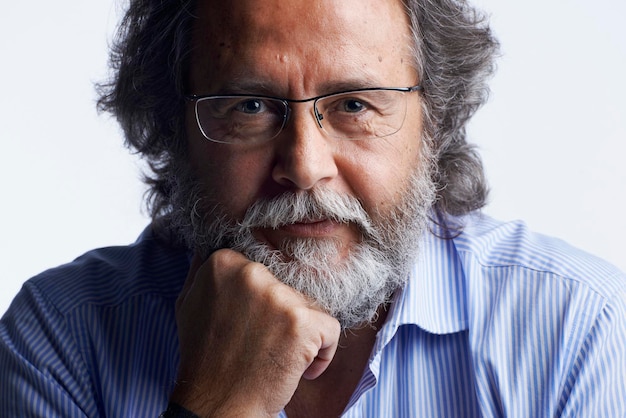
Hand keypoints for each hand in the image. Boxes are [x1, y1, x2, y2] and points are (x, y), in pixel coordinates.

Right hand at [170, 249, 340, 416]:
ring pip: (310, 306)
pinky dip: (323, 353)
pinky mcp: (302, 322)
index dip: (262, 302)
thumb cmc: (205, 358)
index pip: (265, 269)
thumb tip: (214, 248)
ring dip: (300, 334)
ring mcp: (278, 296)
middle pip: (289, 287)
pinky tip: (300, 369)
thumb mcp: (189, 303)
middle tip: (261, 344)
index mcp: (224, 262)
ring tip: (276, 356)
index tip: (249, 325)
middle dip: (281, 317)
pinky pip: (331, 329)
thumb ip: (204, 272)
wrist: (217, 404)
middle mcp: (251, 272)